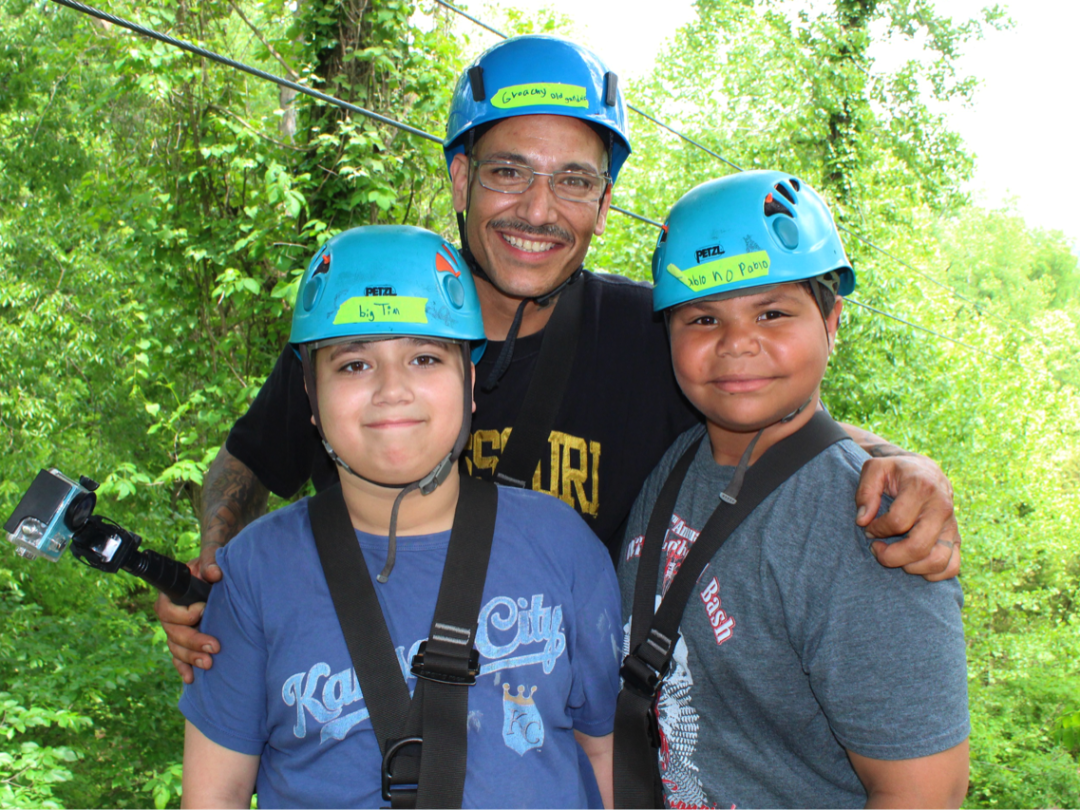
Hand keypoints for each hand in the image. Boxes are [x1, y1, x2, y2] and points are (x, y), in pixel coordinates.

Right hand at [154, 558, 220, 683]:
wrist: (215, 573)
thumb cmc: (210, 565)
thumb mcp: (209, 558)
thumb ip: (209, 562)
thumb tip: (215, 573)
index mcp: (172, 595)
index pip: (169, 610)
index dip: (185, 614)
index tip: (204, 609)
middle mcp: (170, 614)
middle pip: (174, 633)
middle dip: (194, 641)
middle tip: (215, 646)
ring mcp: (176, 629)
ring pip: (176, 647)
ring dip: (191, 658)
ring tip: (209, 664)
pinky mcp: (185, 640)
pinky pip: (178, 657)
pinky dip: (183, 668)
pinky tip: (191, 678)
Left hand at [855, 454, 960, 581]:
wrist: (926, 471)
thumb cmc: (896, 472)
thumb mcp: (875, 469)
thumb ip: (865, 492)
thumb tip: (862, 520)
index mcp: (922, 488)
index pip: (897, 521)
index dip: (877, 529)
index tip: (868, 527)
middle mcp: (942, 508)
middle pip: (918, 547)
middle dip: (890, 556)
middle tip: (877, 548)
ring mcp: (952, 526)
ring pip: (936, 561)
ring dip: (909, 567)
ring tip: (895, 556)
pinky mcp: (957, 539)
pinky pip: (951, 567)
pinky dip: (931, 573)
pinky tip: (912, 563)